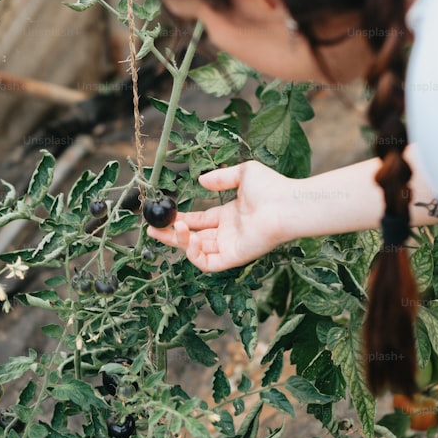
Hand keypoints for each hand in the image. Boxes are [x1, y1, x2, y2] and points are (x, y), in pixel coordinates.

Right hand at [146, 161, 291, 271]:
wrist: (286, 204)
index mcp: (230, 216)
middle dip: (170, 235)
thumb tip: (201, 181)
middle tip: (151, 229)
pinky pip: (208, 263)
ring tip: (171, 227)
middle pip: (193, 238)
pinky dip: (194, 254)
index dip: (180, 219)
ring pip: (197, 252)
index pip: (200, 220)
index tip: (161, 215)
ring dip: (180, 242)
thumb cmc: (271, 188)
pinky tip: (186, 238)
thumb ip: (221, 178)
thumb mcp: (243, 174)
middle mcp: (229, 233)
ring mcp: (231, 247)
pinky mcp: (234, 257)